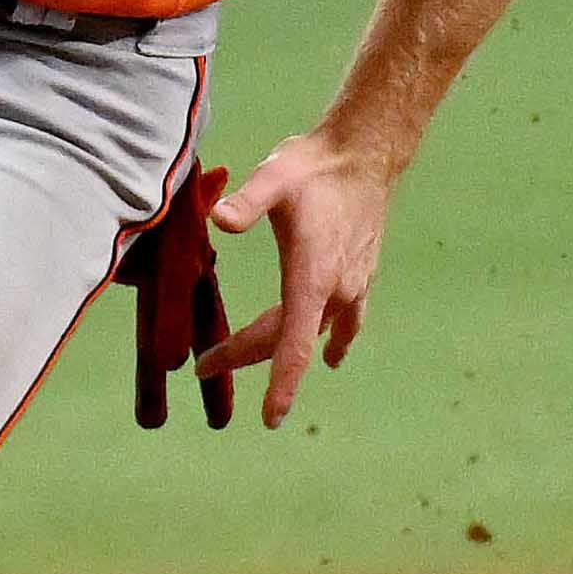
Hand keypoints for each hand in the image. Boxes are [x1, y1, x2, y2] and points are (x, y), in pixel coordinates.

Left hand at [196, 122, 401, 430]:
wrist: (366, 153)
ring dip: (280, 349)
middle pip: (287, 341)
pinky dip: (332, 340)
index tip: (271, 419)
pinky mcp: (360, 277)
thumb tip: (218, 218)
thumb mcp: (275, 177)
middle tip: (206, 364)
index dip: (281, 384)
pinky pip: (346, 322)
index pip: (293, 345)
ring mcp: (352, 286)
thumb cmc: (315, 166)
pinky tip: (331, 356)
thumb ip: (247, 201)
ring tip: (249, 362)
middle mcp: (335, 291)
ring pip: (311, 332)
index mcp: (312, 277)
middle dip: (246, 356)